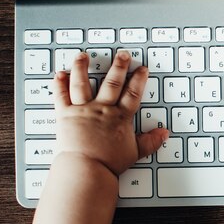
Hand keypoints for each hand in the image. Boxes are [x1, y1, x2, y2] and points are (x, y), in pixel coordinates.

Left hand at [53, 51, 168, 175]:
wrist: (87, 170)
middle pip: (112, 83)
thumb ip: (150, 141)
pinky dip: (59, 84)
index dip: (139, 79)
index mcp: (120, 117)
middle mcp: (102, 110)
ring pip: (83, 83)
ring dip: (83, 67)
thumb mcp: (135, 152)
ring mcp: (83, 110)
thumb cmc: (108, 164)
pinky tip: (60, 73)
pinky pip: (61, 96)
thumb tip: (164, 134)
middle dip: (119, 66)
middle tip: (122, 54)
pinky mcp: (65, 115)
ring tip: (83, 56)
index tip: (142, 69)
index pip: (132, 93)